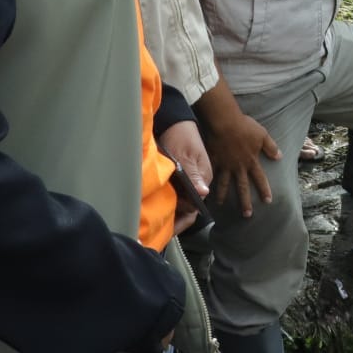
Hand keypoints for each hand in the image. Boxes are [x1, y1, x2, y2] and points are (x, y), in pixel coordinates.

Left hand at [158, 121, 212, 235]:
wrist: (174, 122)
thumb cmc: (182, 136)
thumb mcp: (186, 155)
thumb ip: (194, 174)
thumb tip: (203, 193)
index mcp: (203, 180)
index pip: (195, 208)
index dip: (182, 221)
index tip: (167, 230)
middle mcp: (197, 183)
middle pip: (186, 208)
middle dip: (172, 218)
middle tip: (154, 229)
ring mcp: (187, 181)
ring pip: (178, 202)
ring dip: (166, 210)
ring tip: (150, 220)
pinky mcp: (178, 177)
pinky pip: (172, 194)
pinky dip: (163, 200)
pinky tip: (151, 205)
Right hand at [204, 112, 280, 217]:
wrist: (225, 122)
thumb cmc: (245, 127)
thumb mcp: (262, 135)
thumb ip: (271, 147)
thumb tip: (279, 157)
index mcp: (251, 161)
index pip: (260, 179)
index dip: (264, 190)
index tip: (268, 201)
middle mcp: (238, 167)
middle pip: (242, 187)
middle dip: (245, 202)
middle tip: (247, 215)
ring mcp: (224, 165)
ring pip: (224, 183)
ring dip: (222, 195)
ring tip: (220, 205)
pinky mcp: (213, 160)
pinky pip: (210, 173)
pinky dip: (207, 181)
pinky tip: (204, 188)